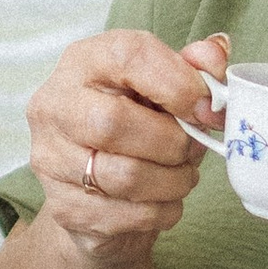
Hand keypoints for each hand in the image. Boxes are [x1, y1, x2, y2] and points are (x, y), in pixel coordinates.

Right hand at [27, 27, 229, 265]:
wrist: (93, 184)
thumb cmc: (134, 122)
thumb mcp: (163, 85)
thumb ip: (192, 66)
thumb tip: (216, 53)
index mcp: (83, 62)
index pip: (128, 57)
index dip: (179, 84)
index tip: (209, 109)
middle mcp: (55, 106)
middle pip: (115, 123)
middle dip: (172, 142)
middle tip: (193, 148)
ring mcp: (51, 159)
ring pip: (126, 176)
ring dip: (173, 181)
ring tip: (182, 174)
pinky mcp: (62, 207)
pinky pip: (128, 215)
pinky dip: (162, 211)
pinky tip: (164, 199)